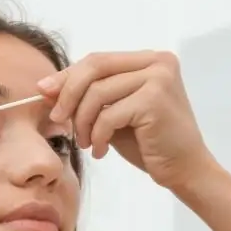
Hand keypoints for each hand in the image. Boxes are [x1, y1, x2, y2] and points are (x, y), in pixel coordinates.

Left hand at [37, 51, 213, 189]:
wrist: (185, 170)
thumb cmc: (150, 144)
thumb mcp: (114, 114)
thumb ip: (90, 97)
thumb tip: (46, 87)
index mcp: (149, 60)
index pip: (98, 60)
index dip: (68, 76)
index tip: (44, 92)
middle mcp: (157, 62)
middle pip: (94, 66)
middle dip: (68, 93)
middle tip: (57, 119)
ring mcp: (159, 78)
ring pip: (97, 93)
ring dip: (83, 122)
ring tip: (86, 143)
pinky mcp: (155, 100)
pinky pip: (108, 115)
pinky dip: (98, 136)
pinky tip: (101, 151)